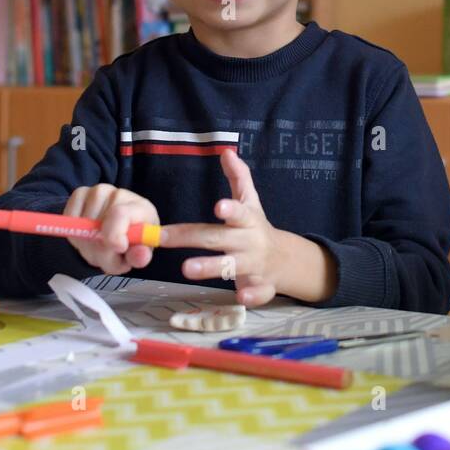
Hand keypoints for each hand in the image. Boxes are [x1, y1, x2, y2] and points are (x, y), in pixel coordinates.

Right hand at [63, 184, 158, 274]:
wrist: (118, 230)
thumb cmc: (130, 242)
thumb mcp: (138, 254)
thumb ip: (140, 257)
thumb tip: (140, 255)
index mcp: (141, 209)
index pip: (120, 215)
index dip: (114, 235)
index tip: (118, 248)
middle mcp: (120, 195)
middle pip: (98, 226)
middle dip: (99, 251)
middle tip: (108, 257)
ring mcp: (99, 192)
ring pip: (82, 226)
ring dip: (86, 246)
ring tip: (99, 248)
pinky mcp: (80, 193)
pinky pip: (69, 220)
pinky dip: (74, 235)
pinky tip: (88, 236)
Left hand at [157, 149, 335, 306]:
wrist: (284, 259)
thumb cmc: (256, 227)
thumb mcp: (251, 201)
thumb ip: (239, 178)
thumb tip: (226, 151)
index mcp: (248, 221)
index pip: (239, 213)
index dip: (230, 210)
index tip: (218, 206)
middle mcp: (250, 242)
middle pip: (220, 240)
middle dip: (195, 241)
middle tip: (165, 239)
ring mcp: (255, 266)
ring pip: (233, 268)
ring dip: (212, 268)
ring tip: (187, 270)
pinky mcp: (260, 287)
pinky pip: (257, 293)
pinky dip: (251, 296)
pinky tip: (240, 298)